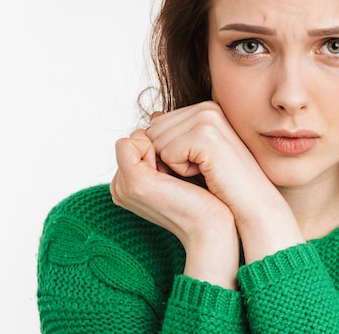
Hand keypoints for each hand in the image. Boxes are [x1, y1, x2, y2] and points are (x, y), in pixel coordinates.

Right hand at [110, 128, 239, 288]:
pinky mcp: (134, 181)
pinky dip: (164, 146)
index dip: (168, 142)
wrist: (217, 223)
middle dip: (168, 142)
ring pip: (139, 135)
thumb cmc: (207, 195)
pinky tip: (181, 170)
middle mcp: (121, 184)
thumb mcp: (182, 164)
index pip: (141, 138)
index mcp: (129, 181)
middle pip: (140, 135)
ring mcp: (124, 184)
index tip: (186, 165)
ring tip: (184, 175)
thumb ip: (166, 142)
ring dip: (169, 145)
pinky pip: (134, 140)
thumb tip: (156, 114)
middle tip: (187, 172)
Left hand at [145, 101, 276, 217]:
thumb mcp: (198, 152)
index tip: (199, 161)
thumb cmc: (227, 183)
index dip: (169, 151)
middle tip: (202, 167)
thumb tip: (154, 114)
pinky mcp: (205, 136)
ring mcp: (208, 119)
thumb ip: (177, 130)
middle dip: (169, 156)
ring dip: (176, 165)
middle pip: (153, 131)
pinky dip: (182, 171)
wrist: (254, 202)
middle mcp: (207, 108)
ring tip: (207, 170)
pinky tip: (208, 173)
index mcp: (206, 108)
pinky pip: (168, 154)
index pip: (157, 124)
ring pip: (158, 143)